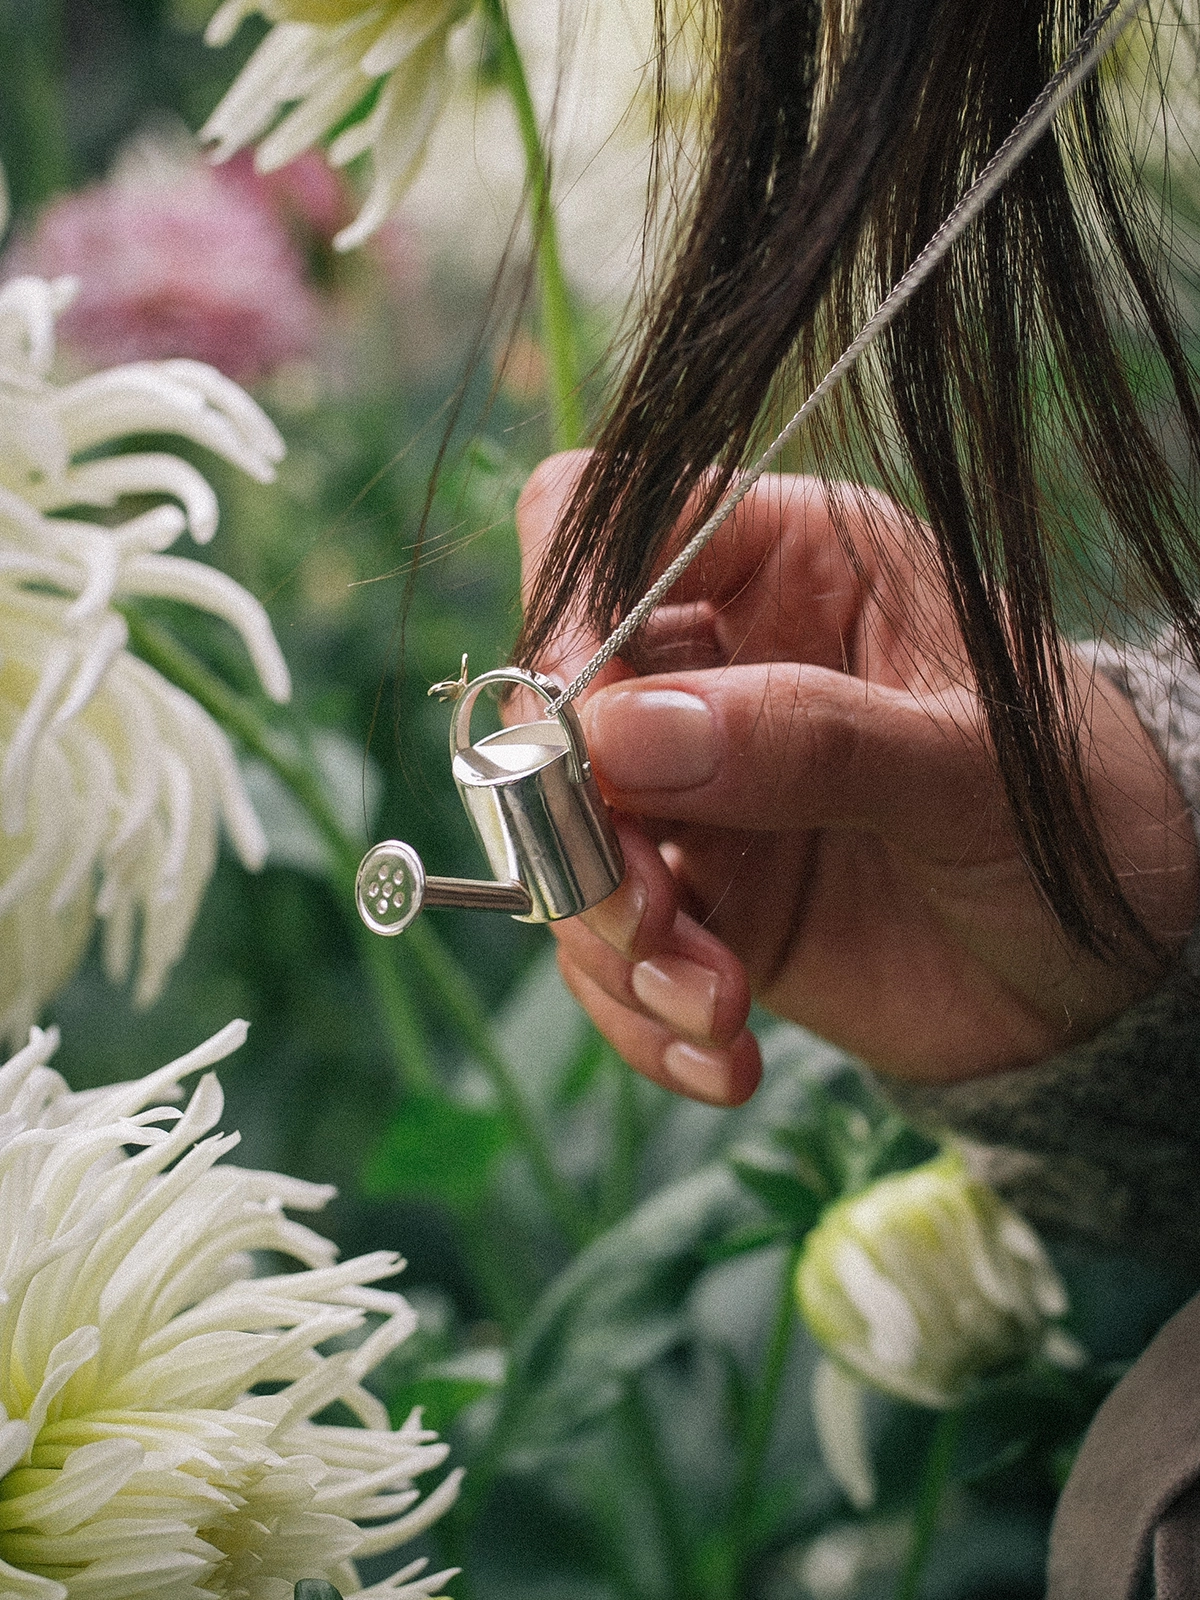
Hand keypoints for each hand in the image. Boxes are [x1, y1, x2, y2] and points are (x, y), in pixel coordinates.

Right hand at [516, 454, 1199, 1104]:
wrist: (1117, 974)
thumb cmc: (1082, 818)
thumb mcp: (974, 765)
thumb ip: (811, 736)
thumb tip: (621, 732)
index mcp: (791, 566)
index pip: (609, 521)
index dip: (567, 607)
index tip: (587, 736)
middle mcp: (722, 669)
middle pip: (555, 705)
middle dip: (583, 826)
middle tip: (658, 917)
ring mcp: (700, 791)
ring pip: (565, 842)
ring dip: (614, 941)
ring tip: (720, 1005)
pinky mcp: (700, 901)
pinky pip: (608, 949)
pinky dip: (640, 1014)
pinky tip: (725, 1056)